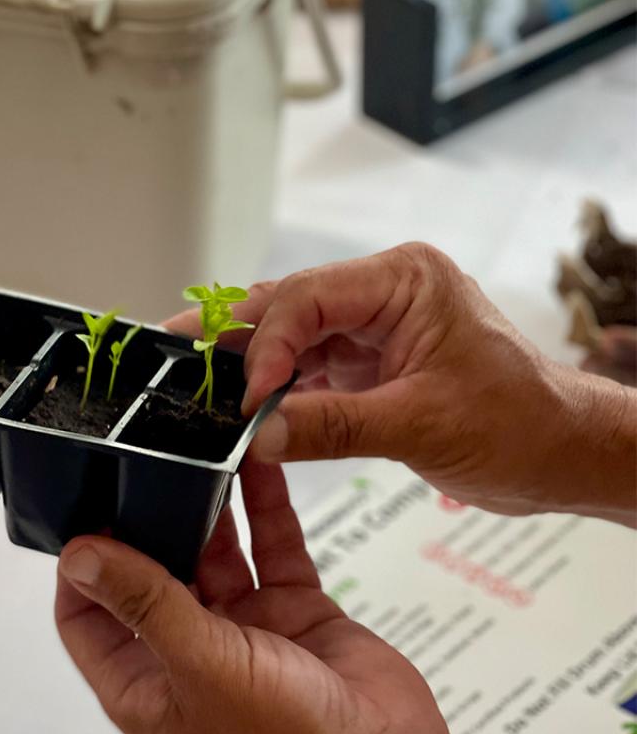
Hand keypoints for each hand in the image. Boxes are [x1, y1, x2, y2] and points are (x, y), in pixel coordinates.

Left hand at [54, 460, 452, 733]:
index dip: (81, 570)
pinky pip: (271, 548)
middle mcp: (186, 651)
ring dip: (209, 508)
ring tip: (199, 448)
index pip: (87, 619)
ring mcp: (242, 628)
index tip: (86, 509)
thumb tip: (77, 555)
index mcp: (145, 683)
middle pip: (152, 575)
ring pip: (215, 554)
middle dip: (149, 522)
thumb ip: (143, 602)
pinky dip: (266, 508)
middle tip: (143, 458)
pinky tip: (259, 461)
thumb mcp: (200, 664)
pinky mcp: (292, 608)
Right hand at [165, 243, 635, 523]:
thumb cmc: (521, 422)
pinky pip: (307, 368)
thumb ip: (332, 426)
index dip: (267, 344)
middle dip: (233, 335)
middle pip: (288, 307)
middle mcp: (383, 294)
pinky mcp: (367, 362)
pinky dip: (275, 388)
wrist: (561, 452)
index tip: (247, 397)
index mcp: (405, 281)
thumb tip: (258, 434)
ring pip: (291, 336)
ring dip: (247, 361)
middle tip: (173, 353)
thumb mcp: (420, 424)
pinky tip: (240, 404)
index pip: (308, 297)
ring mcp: (373, 328)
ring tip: (192, 376)